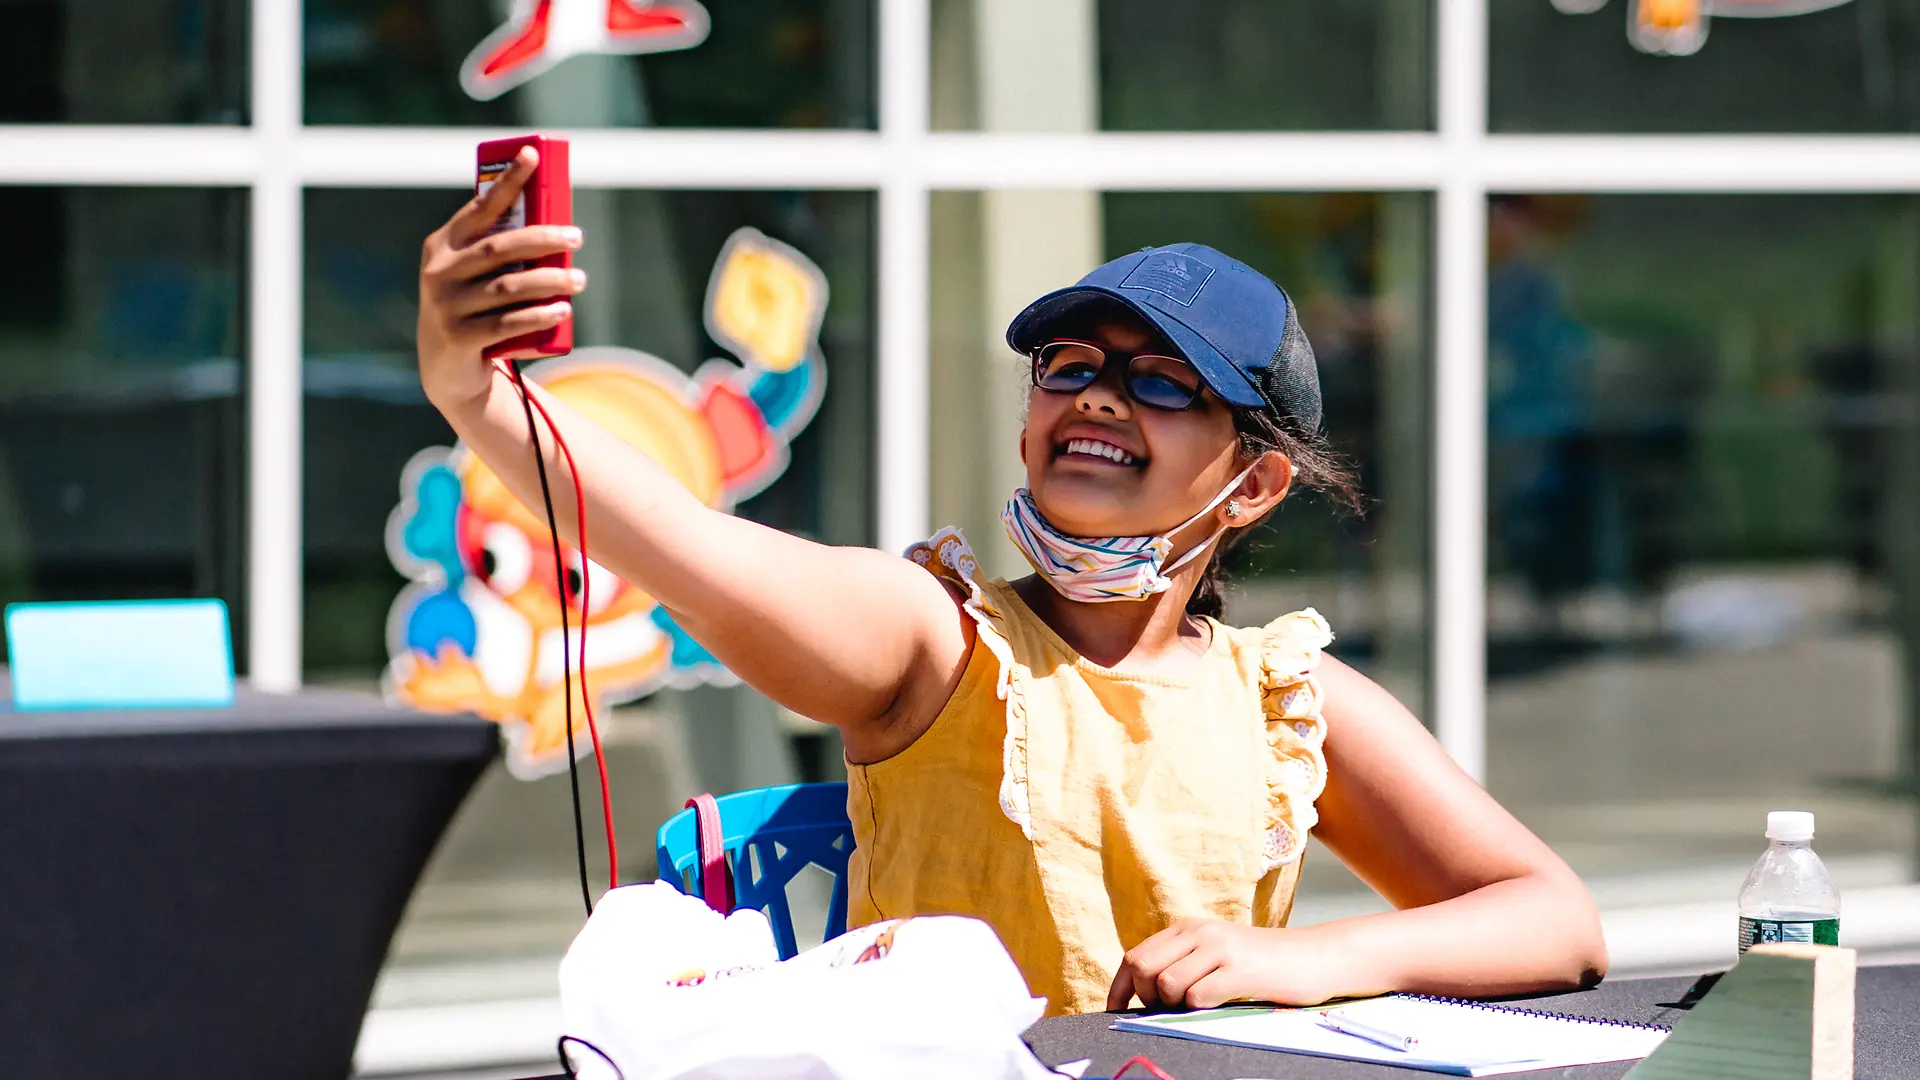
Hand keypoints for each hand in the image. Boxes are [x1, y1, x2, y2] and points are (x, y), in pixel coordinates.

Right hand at [416, 145, 585, 412]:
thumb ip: (498, 249)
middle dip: (543, 238)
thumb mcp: (474, 274)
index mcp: (443, 245)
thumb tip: (555, 224)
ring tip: (578, 279)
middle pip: (500, 248)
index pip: (479, 208)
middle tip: (577, 236)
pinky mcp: (459, 337)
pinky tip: (563, 310)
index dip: (507, 181)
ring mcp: (446, 306)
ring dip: (550, 280)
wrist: (447, 369)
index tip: (532, 154)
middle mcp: (439, 272)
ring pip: (508, 286)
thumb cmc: (473, 307)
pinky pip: (507, 323)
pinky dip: (539, 315)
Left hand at [1107, 919, 1345, 1011]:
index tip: (1116, 1010)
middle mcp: (1199, 932)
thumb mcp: (1216, 953)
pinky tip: (1218, 1004)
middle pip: (1144, 968)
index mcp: (1188, 928)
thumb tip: (1144, 994)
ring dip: (1175, 1006)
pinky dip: (1199, 1008)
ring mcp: (1219, 948)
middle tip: (1169, 1009)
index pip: (1136, 956)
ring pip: (1167, 984)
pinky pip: (1198, 996)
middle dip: (1147, 997)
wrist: (1315, 957)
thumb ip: (1183, 962)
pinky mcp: (1240, 970)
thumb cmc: (1263, 964)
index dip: (1120, 988)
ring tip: (1200, 1006)